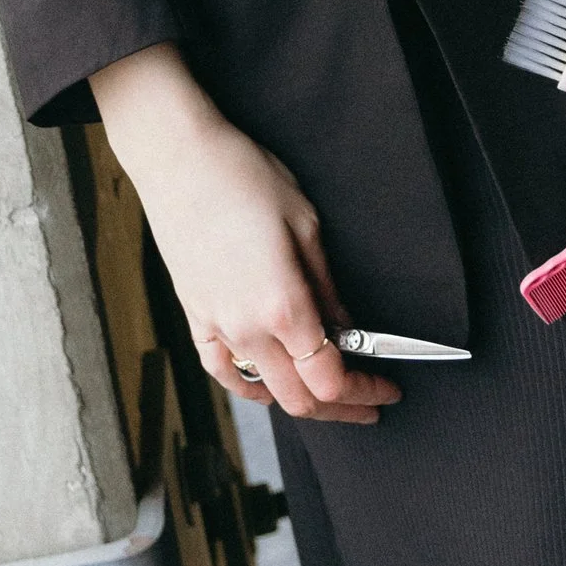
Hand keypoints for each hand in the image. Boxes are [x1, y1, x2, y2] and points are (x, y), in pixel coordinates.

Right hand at [90, 44, 399, 424]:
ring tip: (329, 390)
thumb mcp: (305, 224)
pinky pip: (222, 370)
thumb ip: (327, 289)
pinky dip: (250, 387)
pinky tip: (266, 384)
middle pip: (301, 399)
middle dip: (343, 408)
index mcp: (283, 306)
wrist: (178, 157)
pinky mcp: (194, 314)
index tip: (387, 387)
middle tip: (369, 399)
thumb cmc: (243, 176)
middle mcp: (247, 328)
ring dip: (302, 399)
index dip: (365, 390)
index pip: (331, 378)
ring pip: (265, 391)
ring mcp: (216, 326)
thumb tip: (346, 329)